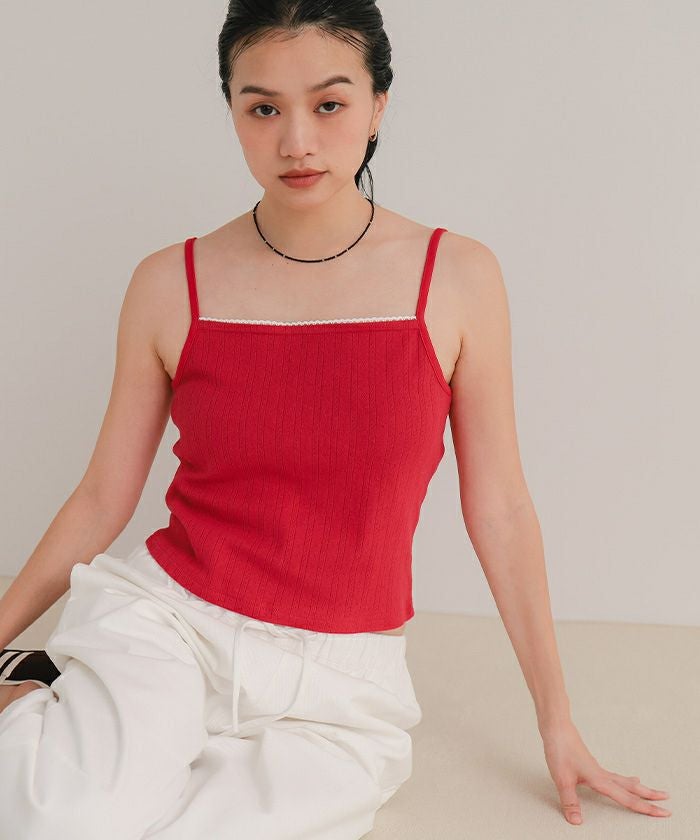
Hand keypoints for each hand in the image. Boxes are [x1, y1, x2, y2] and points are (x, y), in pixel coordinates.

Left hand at [539, 720, 670, 824]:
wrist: (556, 728)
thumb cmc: (559, 750)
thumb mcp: (562, 779)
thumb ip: (570, 801)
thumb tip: (577, 822)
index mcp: (600, 780)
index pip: (627, 799)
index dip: (646, 808)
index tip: (664, 812)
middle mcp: (602, 774)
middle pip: (631, 788)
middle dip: (650, 795)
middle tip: (667, 800)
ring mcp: (598, 769)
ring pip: (624, 781)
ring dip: (639, 788)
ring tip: (651, 791)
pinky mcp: (591, 765)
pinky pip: (613, 776)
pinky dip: (623, 781)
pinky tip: (621, 780)